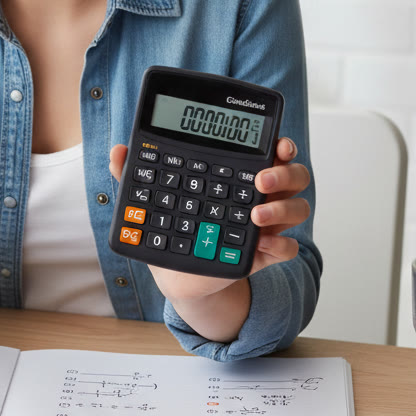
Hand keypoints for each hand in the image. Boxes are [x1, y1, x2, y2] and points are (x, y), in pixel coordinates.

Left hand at [108, 137, 309, 305]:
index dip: (280, 144)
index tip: (278, 142)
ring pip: (297, 208)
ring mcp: (265, 224)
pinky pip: (288, 248)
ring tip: (255, 214)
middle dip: (285, 172)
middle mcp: (260, 194)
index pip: (268, 151)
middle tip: (261, 178)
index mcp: (238, 172)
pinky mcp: (263, 253)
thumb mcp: (155, 198)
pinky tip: (264, 244)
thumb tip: (118, 150)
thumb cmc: (173, 224)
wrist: (178, 272)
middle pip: (294, 175)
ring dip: (282, 208)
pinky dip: (281, 245)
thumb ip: (137, 173)